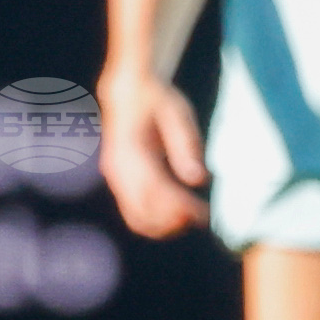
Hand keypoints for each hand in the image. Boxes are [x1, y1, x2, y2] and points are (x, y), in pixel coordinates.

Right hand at [100, 72, 210, 240]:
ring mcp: (115, 178)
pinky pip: (133, 212)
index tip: (203, 214)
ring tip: (193, 219)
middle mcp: (117, 169)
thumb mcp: (177, 113)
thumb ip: (186, 145)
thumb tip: (198, 180)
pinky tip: (179, 216)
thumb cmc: (157, 100)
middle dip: (173, 221)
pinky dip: (156, 221)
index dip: (178, 207)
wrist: (128, 93)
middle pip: (143, 211)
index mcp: (129, 150)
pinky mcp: (120, 183)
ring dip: (165, 226)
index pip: (154, 190)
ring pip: (136, 217)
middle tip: (203, 218)